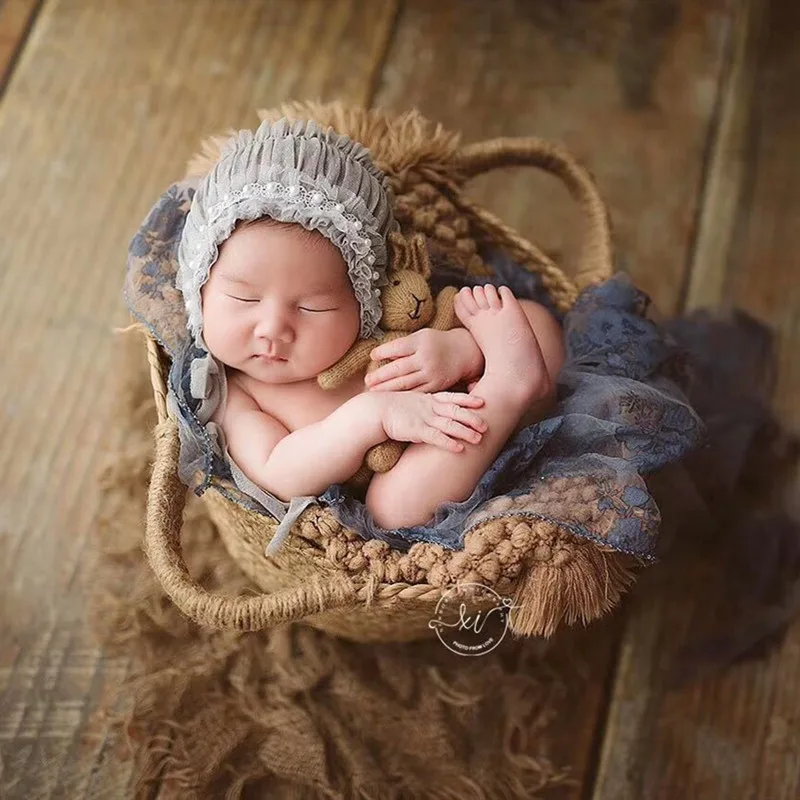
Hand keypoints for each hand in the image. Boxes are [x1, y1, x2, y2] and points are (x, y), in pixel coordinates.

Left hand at [365, 328, 483, 392]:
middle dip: (380, 376)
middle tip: (366, 381)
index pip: (397, 348)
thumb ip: (404, 346)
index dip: (383, 352)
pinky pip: (416, 392)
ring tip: (373, 391)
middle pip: (398, 368)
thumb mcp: (421, 337)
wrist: (464, 352)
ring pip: (405, 383)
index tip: (372, 356)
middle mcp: (426, 358)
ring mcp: (431, 373)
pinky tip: (392, 397)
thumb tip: (382, 355)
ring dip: (387, 388)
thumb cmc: (437, 342)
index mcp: (421, 342)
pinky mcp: (436, 385)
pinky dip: (402, 395)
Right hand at [379, 391, 486, 452]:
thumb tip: (435, 412)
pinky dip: (449, 443)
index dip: (468, 399)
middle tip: (486, 424)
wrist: (373, 411)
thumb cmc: (391, 408)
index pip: (452, 397)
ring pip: (449, 425)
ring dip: (465, 431)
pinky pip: (436, 437)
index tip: (482, 401)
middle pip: (455, 411)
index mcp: (428, 399)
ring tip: (479, 438)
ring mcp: (423, 418)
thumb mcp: (411, 402)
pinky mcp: (416, 430)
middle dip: (472, 417)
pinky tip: (460, 448)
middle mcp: (429, 407)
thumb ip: (425, 405)